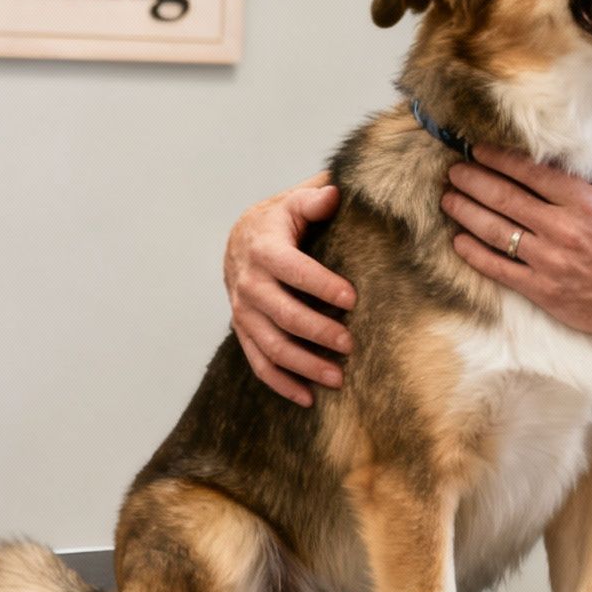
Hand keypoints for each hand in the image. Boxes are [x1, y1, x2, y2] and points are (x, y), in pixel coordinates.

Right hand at [224, 171, 354, 406]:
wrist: (240, 239)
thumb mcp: (293, 202)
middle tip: (351, 344)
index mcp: (264, 250)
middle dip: (318, 332)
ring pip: (271, 346)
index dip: (322, 285)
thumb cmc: (279, 221)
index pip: (294, 271)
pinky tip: (308, 398)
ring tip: (338, 379)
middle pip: (284, 316)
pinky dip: (282, 384)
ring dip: (304, 365)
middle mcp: (249, 284)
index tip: (352, 299)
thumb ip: (313, 199)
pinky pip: (259, 363)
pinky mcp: (243, 331)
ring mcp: (243, 312)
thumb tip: (334, 193)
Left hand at [443, 145, 591, 340]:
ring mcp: (549, 260)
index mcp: (584, 203)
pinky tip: (458, 241)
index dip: (500, 160)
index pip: (531, 174)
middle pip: (506, 198)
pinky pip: (500, 268)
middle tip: (454, 171)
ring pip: (497, 231)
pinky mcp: (541, 289)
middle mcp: (562, 229)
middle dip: (475, 181)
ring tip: (448, 199)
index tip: (478, 150)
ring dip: (467, 212)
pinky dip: (475, 254)